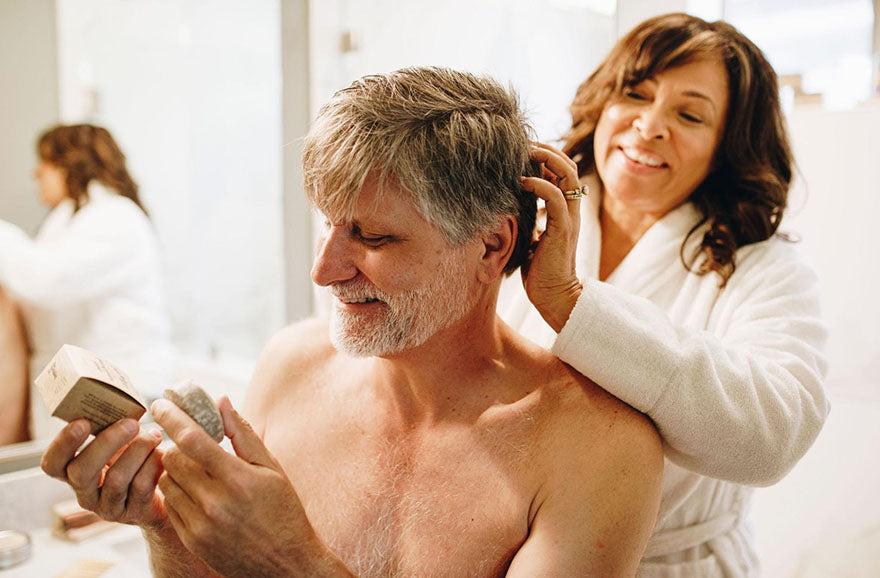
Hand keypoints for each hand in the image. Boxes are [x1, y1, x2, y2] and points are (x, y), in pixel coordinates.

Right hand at [40, 417, 166, 527]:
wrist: (167, 492)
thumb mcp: (119, 445)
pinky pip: (141, 487)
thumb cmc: (136, 460)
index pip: (52, 464)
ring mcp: (108, 507)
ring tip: (154, 434)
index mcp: (74, 472)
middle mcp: (86, 493)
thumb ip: (111, 429)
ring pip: (116, 480)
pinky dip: (153, 464)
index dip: (62, 444)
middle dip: (107, 443)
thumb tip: (121, 404)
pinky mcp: (134, 512)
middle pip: (82, 473)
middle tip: (131, 423)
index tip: (82, 422)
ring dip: (137, 451)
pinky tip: (162, 452)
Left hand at [153, 396, 349, 576]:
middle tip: (188, 442)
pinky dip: (178, 493)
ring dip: (176, 469)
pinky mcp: (192, 540)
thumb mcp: (271, 468)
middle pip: (173, 459)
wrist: (285, 564)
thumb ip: (243, 434)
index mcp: (238, 479)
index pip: (193, 439)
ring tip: (196, 469)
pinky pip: (170, 506)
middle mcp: (215, 502)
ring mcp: (200, 524)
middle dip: (177, 445)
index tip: (161, 401)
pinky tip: (198, 493)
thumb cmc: (283, 510)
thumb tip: (221, 401)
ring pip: (167, 482)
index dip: (173, 417)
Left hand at [519, 142, 583, 331]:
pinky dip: (541, 184)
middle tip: (524, 142)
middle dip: (547, 149)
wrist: (554, 297)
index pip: (562, 173)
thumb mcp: (531, 239)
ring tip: (526, 152)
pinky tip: (521, 181)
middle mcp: (571, 211)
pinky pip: (556, 198)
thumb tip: (510, 208)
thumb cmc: (540, 273)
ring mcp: (569, 219)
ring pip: (567, 175)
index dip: (547, 156)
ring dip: (547, 158)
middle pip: (568, 166)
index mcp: (564, 212)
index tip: (524, 149)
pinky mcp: (563, 230)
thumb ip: (529, 221)